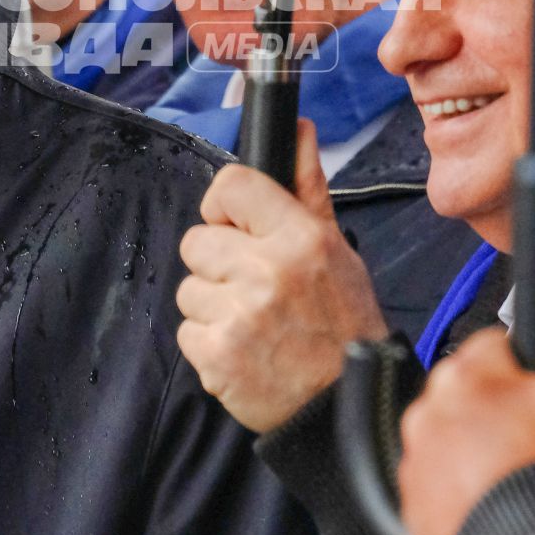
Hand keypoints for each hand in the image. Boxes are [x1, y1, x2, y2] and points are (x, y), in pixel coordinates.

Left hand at [176, 120, 386, 433]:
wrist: (348, 405)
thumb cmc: (344, 322)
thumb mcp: (336, 249)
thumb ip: (307, 188)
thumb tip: (299, 129)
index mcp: (299, 238)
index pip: (230, 186)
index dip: (224, 207)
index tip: (235, 228)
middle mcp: (266, 271)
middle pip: (196, 241)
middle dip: (217, 264)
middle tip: (252, 287)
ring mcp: (238, 316)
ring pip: (188, 289)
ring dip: (213, 306)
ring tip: (254, 324)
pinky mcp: (216, 357)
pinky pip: (186, 331)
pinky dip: (209, 343)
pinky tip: (245, 351)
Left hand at [396, 243, 534, 534]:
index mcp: (469, 375)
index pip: (494, 347)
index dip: (529, 376)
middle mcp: (428, 409)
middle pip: (467, 388)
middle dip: (499, 407)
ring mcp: (413, 457)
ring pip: (448, 431)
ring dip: (476, 445)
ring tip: (519, 479)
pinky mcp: (407, 502)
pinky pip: (432, 476)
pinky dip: (456, 485)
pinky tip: (493, 504)